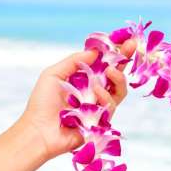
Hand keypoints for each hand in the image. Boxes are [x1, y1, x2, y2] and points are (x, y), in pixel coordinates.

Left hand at [18, 42, 133, 160]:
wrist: (39, 131)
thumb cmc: (41, 103)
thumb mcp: (54, 74)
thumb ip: (75, 61)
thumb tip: (96, 51)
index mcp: (82, 78)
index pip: (102, 62)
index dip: (113, 52)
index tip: (123, 39)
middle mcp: (93, 91)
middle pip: (116, 74)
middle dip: (125, 58)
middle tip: (131, 46)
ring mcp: (98, 106)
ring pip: (119, 90)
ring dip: (118, 77)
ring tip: (111, 71)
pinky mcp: (101, 121)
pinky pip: (111, 106)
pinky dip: (105, 96)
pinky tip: (96, 93)